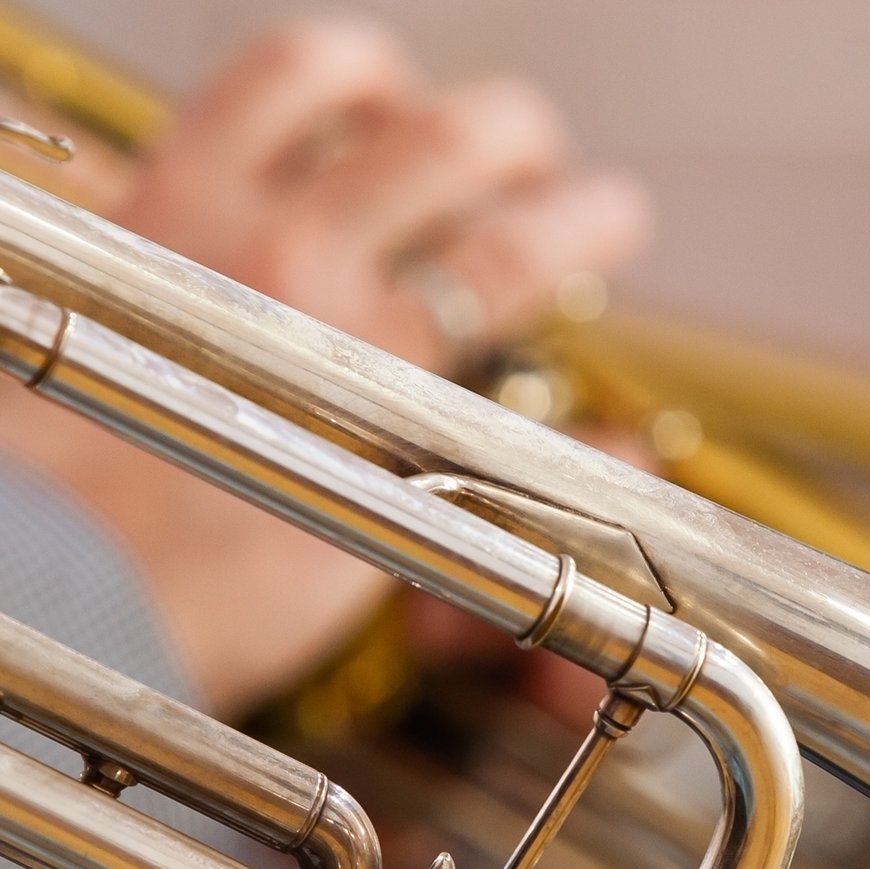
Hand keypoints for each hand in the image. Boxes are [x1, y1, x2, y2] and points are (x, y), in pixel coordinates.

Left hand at [0, 18, 651, 714]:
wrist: (39, 586)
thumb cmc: (199, 599)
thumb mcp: (394, 558)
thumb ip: (518, 488)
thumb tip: (619, 443)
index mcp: (371, 354)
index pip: (511, 254)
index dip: (581, 223)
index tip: (614, 211)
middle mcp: (285, 263)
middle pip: (430, 143)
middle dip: (506, 132)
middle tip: (534, 149)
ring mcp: (182, 218)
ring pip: (295, 79)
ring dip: (368, 76)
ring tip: (396, 94)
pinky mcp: (101, 215)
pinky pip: (171, 116)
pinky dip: (229, 107)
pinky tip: (249, 129)